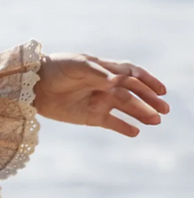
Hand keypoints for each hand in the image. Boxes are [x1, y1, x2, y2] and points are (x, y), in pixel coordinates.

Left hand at [33, 53, 168, 136]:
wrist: (33, 86)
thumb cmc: (56, 69)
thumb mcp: (76, 66)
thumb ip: (97, 73)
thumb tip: (117, 81)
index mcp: (106, 70)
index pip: (133, 75)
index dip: (148, 81)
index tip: (161, 90)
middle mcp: (106, 86)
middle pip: (134, 93)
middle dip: (150, 100)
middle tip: (164, 110)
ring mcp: (99, 101)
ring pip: (126, 108)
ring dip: (142, 114)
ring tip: (155, 121)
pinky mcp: (90, 116)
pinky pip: (111, 122)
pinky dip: (123, 127)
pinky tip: (136, 131)